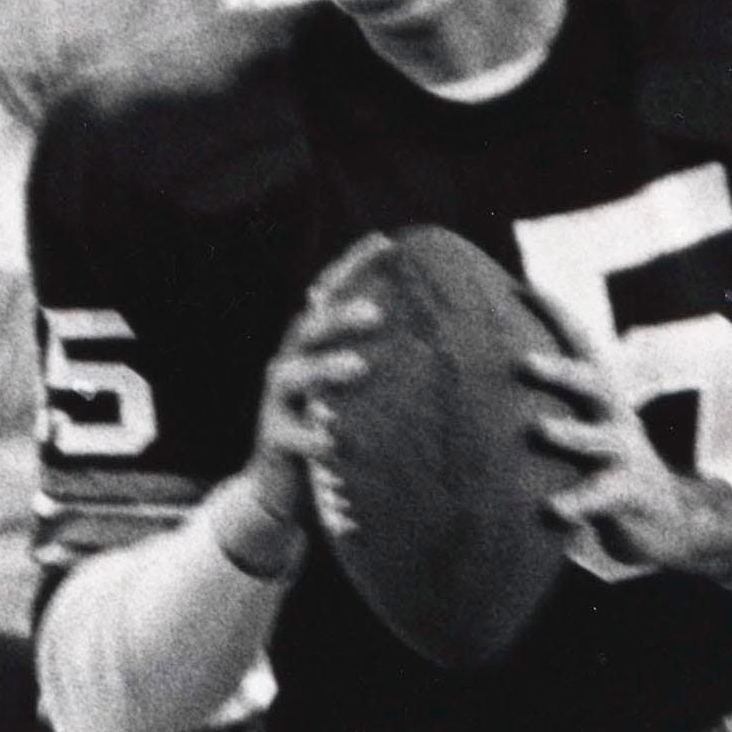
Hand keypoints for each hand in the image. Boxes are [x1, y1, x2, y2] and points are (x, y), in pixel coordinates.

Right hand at [229, 234, 390, 573]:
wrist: (282, 488)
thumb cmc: (335, 428)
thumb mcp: (358, 393)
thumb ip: (389, 363)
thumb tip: (458, 339)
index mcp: (313, 345)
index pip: (328, 294)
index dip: (352, 266)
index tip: (385, 243)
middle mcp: (290, 363)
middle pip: (310, 328)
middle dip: (340, 316)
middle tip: (377, 311)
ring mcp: (277, 400)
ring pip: (294, 375)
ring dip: (325, 368)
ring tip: (358, 367)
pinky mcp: (273, 439)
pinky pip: (291, 436)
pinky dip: (312, 437)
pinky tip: (334, 443)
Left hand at [518, 288, 731, 583]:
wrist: (666, 516)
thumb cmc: (602, 463)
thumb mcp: (583, 422)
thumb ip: (548, 400)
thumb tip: (481, 374)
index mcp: (600, 392)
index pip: (580, 343)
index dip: (556, 314)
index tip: (522, 287)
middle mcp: (615, 414)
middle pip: (591, 383)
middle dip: (560, 371)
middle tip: (522, 363)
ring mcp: (625, 454)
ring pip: (599, 439)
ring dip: (570, 433)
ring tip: (539, 428)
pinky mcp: (629, 493)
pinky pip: (602, 496)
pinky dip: (578, 501)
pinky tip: (553, 510)